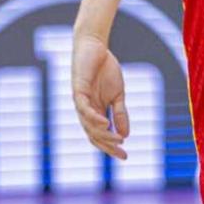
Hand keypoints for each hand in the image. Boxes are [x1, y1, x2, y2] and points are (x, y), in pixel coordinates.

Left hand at [70, 32, 129, 160]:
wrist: (95, 47)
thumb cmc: (105, 70)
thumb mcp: (118, 95)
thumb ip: (120, 113)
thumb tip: (126, 135)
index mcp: (95, 113)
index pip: (101, 136)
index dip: (111, 147)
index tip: (125, 156)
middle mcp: (85, 111)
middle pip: (94, 135)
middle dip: (107, 146)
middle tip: (122, 153)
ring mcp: (80, 102)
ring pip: (88, 125)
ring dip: (103, 134)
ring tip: (117, 140)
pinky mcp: (78, 91)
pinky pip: (84, 109)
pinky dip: (93, 118)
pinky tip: (104, 123)